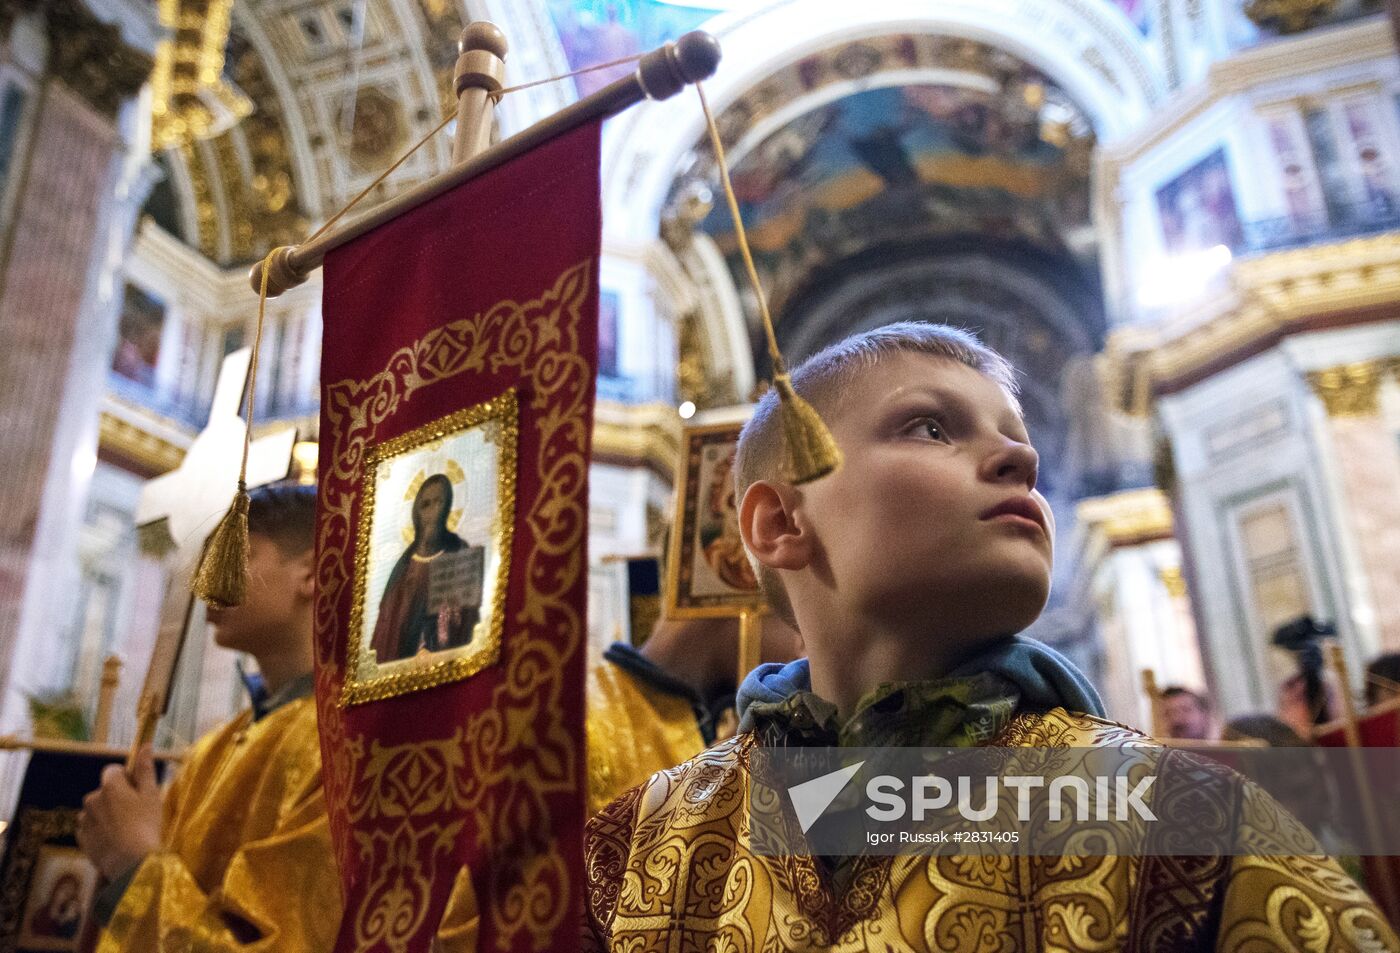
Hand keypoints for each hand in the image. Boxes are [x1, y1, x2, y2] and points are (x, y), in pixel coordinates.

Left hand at [77, 745, 161, 879]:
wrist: (131, 863)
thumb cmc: (146, 825)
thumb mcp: (151, 795)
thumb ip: (145, 769)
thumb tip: (145, 745)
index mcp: (110, 786)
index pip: (113, 770)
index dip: (126, 778)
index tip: (137, 791)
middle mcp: (92, 799)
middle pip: (104, 791)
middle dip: (116, 797)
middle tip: (135, 813)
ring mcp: (84, 820)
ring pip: (96, 810)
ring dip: (107, 814)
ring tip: (125, 830)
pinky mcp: (81, 838)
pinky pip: (90, 827)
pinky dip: (100, 830)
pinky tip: (115, 840)